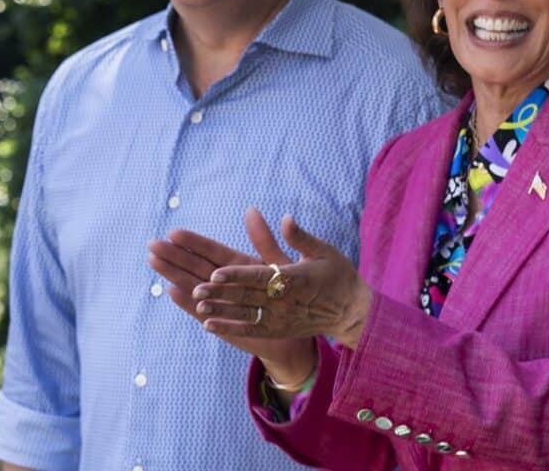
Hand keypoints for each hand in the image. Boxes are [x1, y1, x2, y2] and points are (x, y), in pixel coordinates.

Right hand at [147, 208, 315, 373]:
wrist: (299, 327)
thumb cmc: (291, 293)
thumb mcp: (278, 263)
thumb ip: (263, 240)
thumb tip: (251, 209)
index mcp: (239, 267)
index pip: (212, 252)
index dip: (194, 243)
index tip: (174, 232)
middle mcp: (226, 284)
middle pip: (196, 267)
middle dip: (175, 256)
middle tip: (152, 244)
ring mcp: (223, 303)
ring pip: (194, 287)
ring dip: (175, 275)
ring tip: (154, 262)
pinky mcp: (224, 322)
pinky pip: (204, 312)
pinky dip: (188, 303)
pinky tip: (172, 291)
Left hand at [191, 210, 372, 350]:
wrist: (352, 312)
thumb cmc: (338, 276)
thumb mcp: (324, 251)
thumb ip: (300, 237)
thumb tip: (285, 218)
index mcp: (294, 278)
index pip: (260, 276)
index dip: (237, 275)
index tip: (216, 273)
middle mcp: (285, 300)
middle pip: (247, 296)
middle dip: (220, 293)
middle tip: (196, 289)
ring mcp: (280, 318)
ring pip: (245, 314)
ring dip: (221, 310)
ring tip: (198, 306)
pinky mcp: (279, 330)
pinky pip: (250, 330)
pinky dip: (230, 328)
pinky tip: (208, 325)